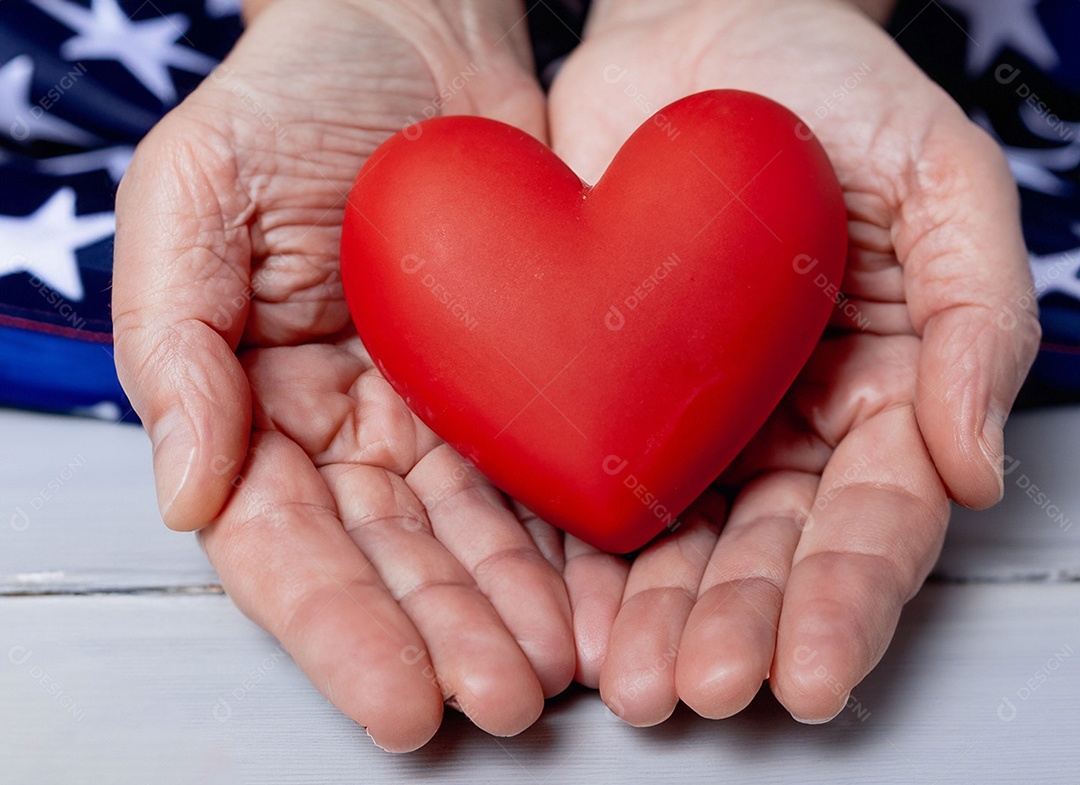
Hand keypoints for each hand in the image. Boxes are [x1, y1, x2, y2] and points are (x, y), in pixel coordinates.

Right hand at [112, 0, 573, 750]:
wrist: (417, 26)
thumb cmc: (294, 94)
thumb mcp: (194, 192)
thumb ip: (173, 340)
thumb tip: (185, 491)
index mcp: (257, 399)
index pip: (287, 543)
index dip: (338, 628)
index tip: (400, 701)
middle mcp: (350, 424)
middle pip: (391, 560)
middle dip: (443, 637)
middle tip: (502, 703)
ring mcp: (436, 408)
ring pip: (473, 536)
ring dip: (513, 610)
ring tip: (561, 672)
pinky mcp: (517, 378)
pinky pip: (541, 472)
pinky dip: (571, 540)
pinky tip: (605, 593)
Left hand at [548, 0, 1039, 723]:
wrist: (697, 32)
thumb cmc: (827, 89)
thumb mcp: (940, 176)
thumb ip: (977, 316)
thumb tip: (975, 467)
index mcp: (875, 392)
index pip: (870, 522)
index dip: (845, 603)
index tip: (813, 675)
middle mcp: (778, 424)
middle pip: (762, 553)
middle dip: (733, 628)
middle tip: (696, 690)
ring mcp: (685, 412)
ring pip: (672, 538)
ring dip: (651, 615)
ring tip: (627, 678)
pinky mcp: (597, 383)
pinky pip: (584, 472)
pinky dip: (571, 544)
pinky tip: (560, 602)